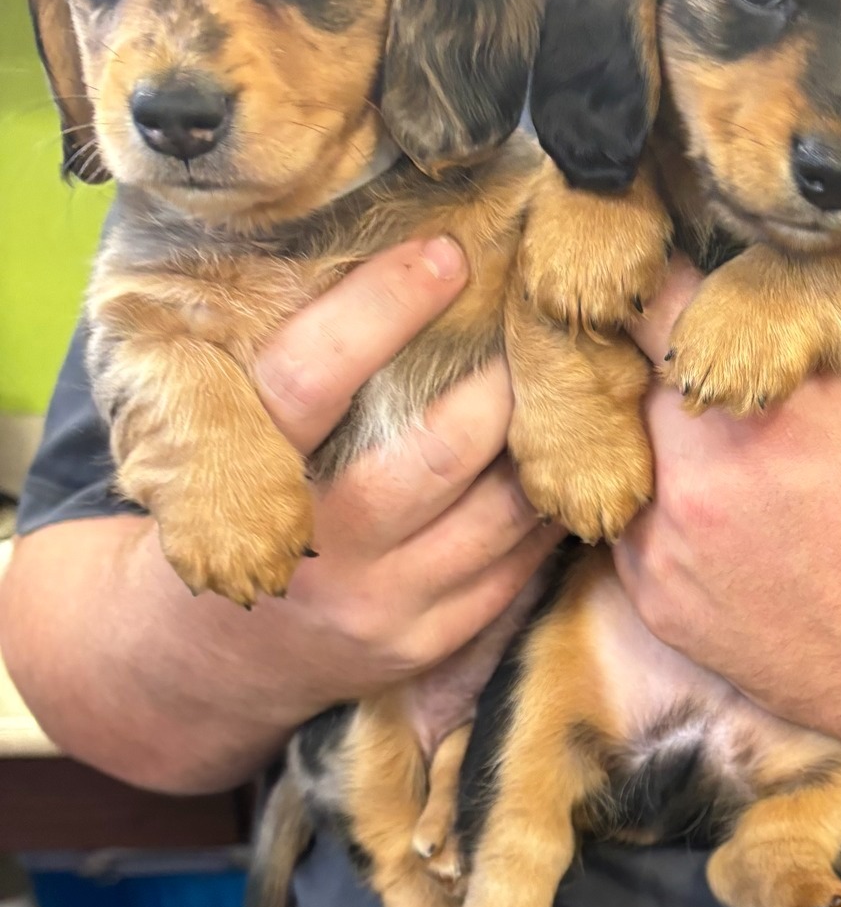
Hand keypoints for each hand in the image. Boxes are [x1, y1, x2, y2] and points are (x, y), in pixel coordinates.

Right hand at [0, 236, 564, 793]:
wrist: (210, 654)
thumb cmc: (229, 503)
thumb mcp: (223, 432)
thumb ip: (284, 368)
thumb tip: (398, 257)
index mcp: (243, 472)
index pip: (311, 375)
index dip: (383, 305)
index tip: (447, 251)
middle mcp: (317, 545)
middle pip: (439, 448)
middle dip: (499, 380)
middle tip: (535, 326)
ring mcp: (380, 603)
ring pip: (500, 508)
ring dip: (541, 441)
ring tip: (564, 388)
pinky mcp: (428, 641)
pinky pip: (519, 563)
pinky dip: (547, 506)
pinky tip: (554, 462)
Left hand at [614, 254, 840, 795]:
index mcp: (763, 394)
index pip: (651, 294)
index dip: (662, 271)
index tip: (681, 268)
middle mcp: (693, 472)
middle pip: (623, 371)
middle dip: (657, 352)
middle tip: (703, 349)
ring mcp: (665, 547)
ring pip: (615, 447)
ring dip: (651, 428)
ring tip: (720, 431)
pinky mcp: (656, 606)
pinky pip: (625, 521)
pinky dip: (657, 499)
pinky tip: (722, 501)